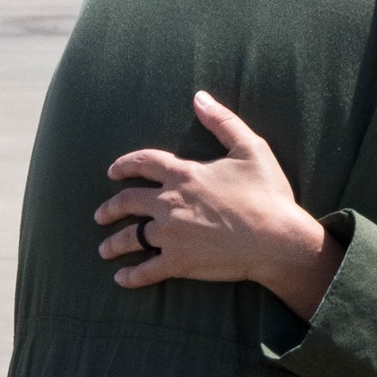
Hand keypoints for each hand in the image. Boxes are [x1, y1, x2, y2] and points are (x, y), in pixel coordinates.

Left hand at [94, 92, 341, 317]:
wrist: (276, 239)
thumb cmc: (267, 193)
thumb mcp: (250, 147)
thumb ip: (222, 121)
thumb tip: (199, 97)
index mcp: (184, 174)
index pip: (144, 163)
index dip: (125, 165)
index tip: (113, 172)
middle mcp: (169, 203)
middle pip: (128, 202)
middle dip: (110, 208)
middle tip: (100, 214)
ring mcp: (171, 235)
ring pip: (131, 238)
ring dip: (114, 244)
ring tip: (104, 249)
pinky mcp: (178, 263)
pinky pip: (146, 270)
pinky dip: (131, 276)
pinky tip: (121, 279)